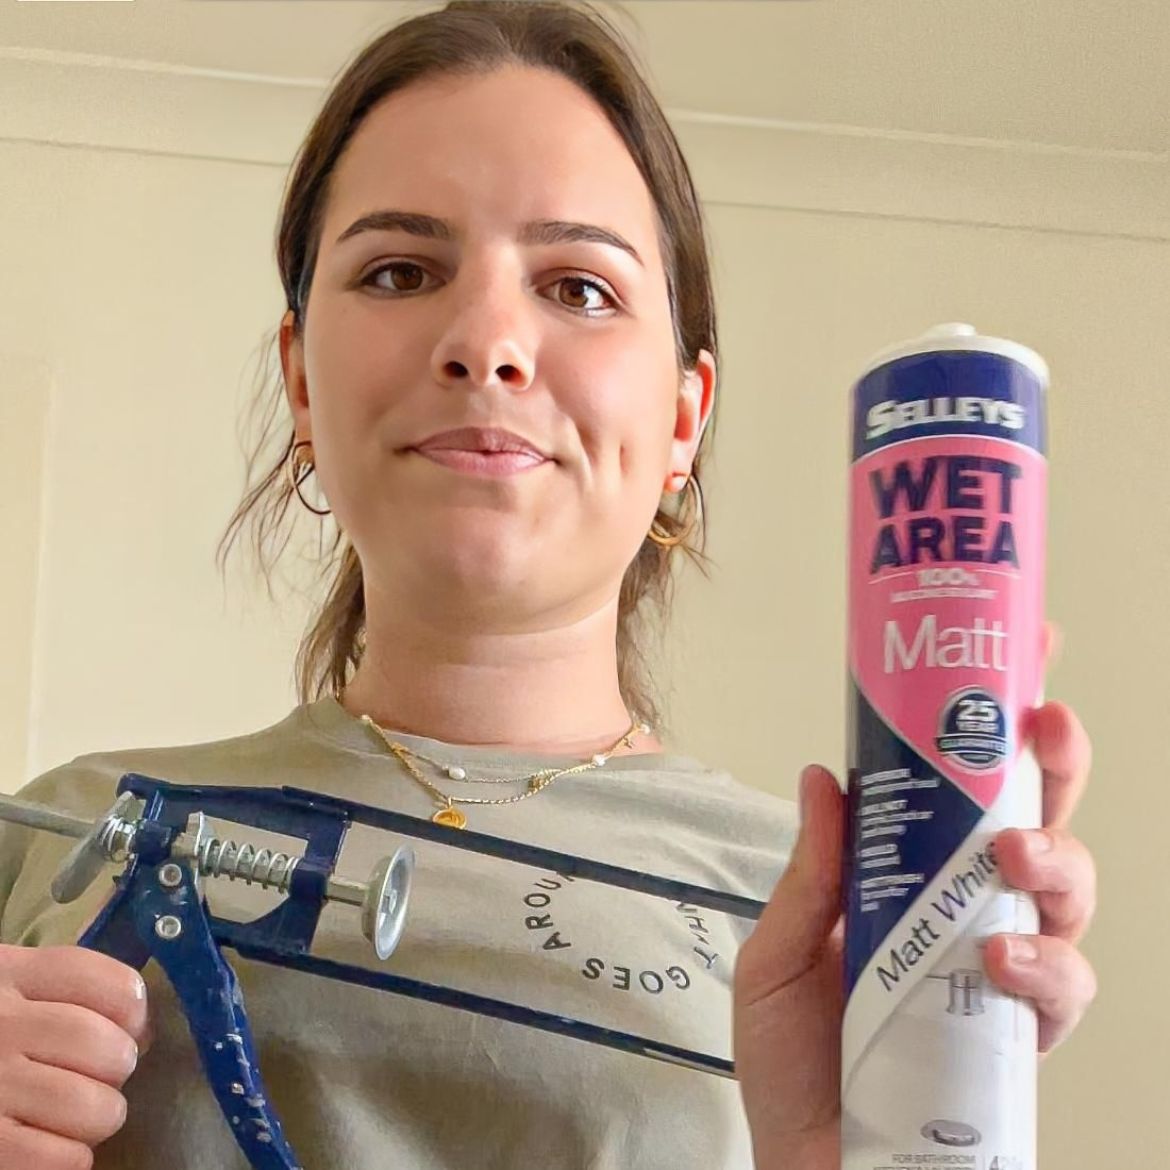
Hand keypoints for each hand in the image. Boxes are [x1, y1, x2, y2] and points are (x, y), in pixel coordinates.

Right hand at [0, 943, 152, 1168]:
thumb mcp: (7, 990)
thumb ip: (63, 991)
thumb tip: (141, 1029)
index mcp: (8, 976)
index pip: (108, 984)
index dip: (135, 1011)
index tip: (133, 1029)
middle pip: (104, 1047)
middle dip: (117, 1067)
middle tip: (101, 1077)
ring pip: (89, 1106)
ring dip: (100, 1117)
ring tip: (83, 1115)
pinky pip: (55, 1158)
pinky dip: (72, 1158)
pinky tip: (57, 1149)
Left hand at [732, 622, 1096, 1167]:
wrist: (807, 1165)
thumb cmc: (790, 1060)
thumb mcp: (782, 953)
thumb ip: (814, 874)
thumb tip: (823, 772)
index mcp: (911, 880)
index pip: (964, 788)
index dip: (998, 724)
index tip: (1021, 653)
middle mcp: (968, 916)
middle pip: (1037, 820)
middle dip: (1054, 764)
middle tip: (1046, 724)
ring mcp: (1002, 975)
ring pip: (1068, 895)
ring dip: (1056, 856)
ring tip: (1015, 852)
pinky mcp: (1018, 1040)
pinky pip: (1060, 992)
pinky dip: (1043, 967)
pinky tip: (1004, 959)